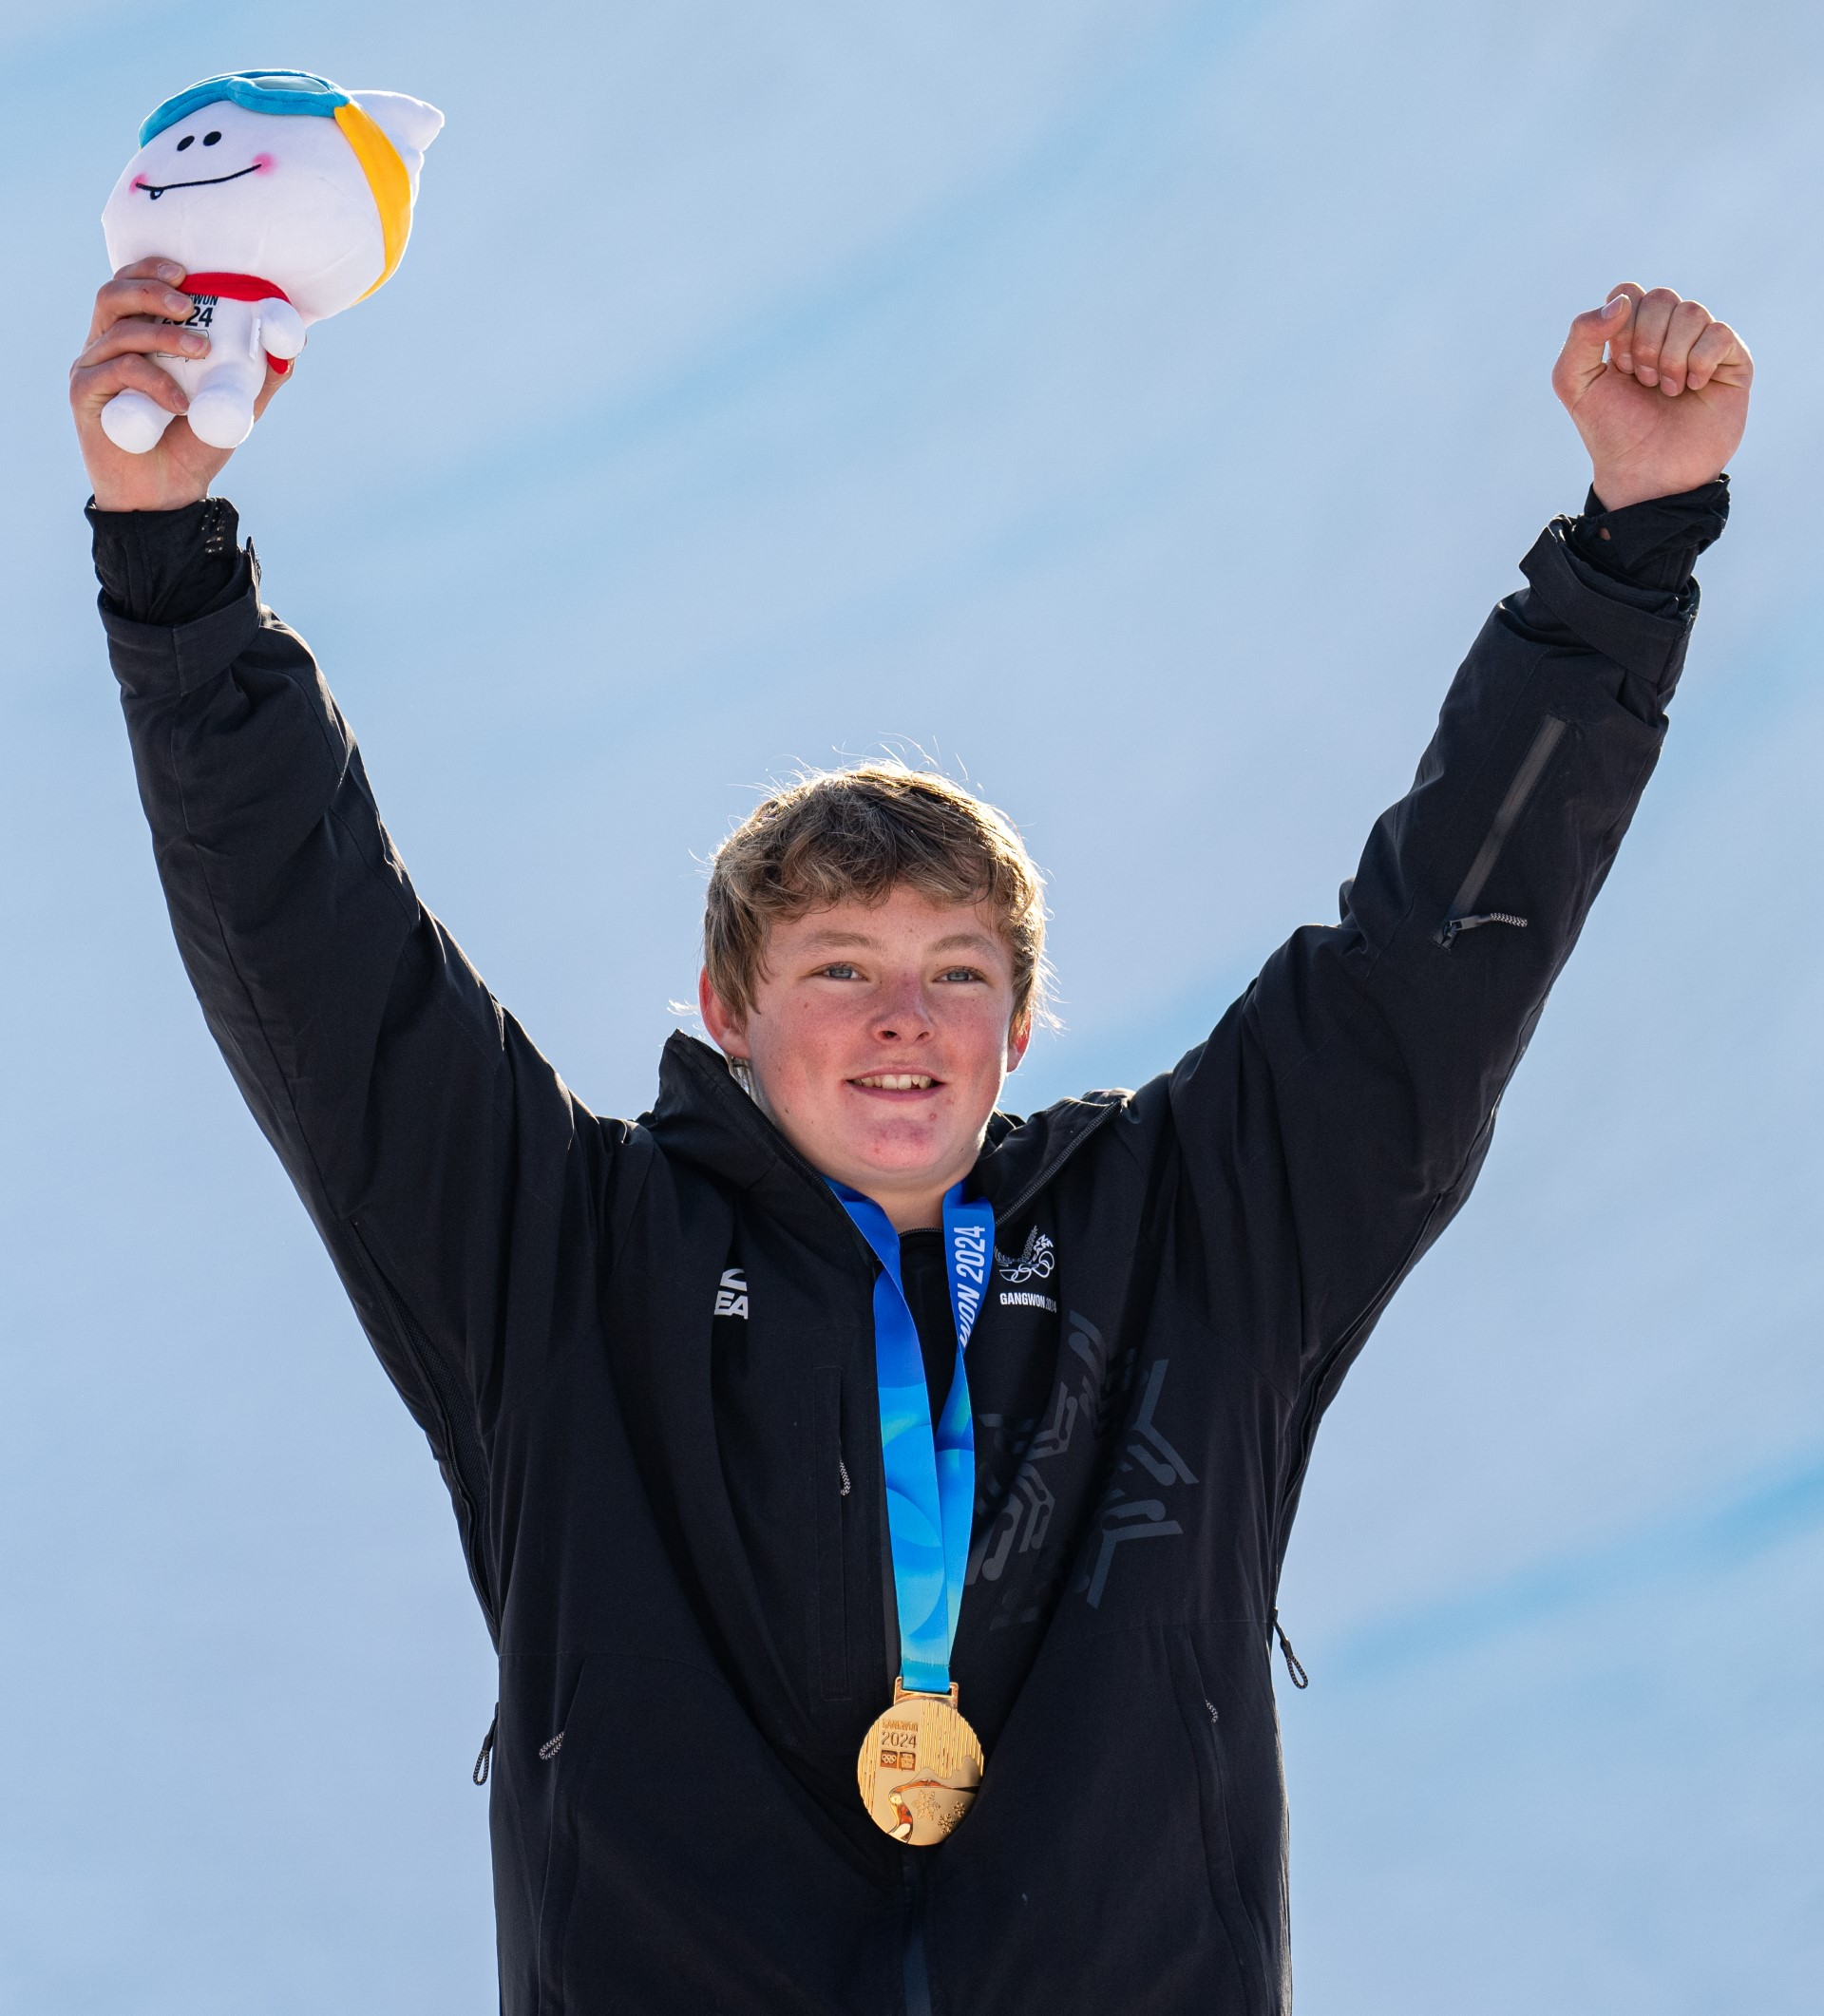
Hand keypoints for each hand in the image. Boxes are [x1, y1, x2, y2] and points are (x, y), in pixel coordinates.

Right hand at [71, 258, 291, 511]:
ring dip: (163, 334)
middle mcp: (106, 346)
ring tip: (201, 350)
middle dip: (152, 290)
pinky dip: (152, 379)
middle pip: (113, 295)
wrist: (167, 497)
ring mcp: (92, 369)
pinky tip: (181, 402)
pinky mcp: (85, 396)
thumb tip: (293, 346)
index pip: (130, 285)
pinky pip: (116, 372)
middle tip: (190, 305)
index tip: (186, 273)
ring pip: (117, 330)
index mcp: (134, 338)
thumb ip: (256, 377)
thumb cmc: (192, 447)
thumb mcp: (231, 407)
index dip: (151, 270)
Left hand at [1552, 283, 1750, 511]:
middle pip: (1661, 297)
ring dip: (1670, 356)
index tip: (1617, 367)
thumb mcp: (1573, 383)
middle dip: (1644, 342)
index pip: (1628, 292)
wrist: (1645, 472)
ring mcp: (1701, 345)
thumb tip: (1622, 301)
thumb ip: (1581, 334)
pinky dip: (1699, 362)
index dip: (1620, 326)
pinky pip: (1720, 332)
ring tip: (1666, 390)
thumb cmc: (1611, 429)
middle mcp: (1667, 333)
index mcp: (1630, 332)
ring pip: (1692, 310)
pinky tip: (1692, 388)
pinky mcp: (1732, 361)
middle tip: (1642, 381)